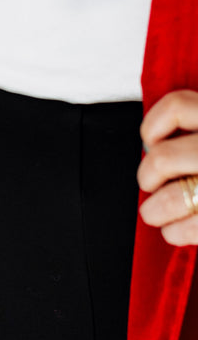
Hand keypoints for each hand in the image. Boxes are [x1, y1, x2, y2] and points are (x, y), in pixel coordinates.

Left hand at [137, 89, 197, 245]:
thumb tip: (154, 148)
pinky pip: (192, 227)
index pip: (177, 107)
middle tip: (153, 184)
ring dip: (154, 210)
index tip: (153, 141)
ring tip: (155, 212)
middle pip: (163, 158)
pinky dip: (174, 232)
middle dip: (148, 177)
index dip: (153, 126)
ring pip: (173, 197)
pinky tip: (175, 231)